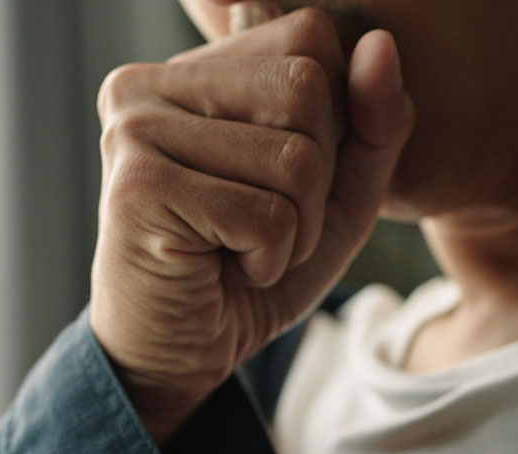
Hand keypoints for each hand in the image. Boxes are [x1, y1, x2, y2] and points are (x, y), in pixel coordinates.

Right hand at [90, 9, 414, 441]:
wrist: (179, 356)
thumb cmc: (251, 270)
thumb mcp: (339, 194)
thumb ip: (373, 122)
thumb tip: (381, 45)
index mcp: (192, 68)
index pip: (310, 34)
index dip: (333, 117)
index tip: (283, 180)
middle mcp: (149, 82)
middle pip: (307, 84)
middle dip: (317, 177)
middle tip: (264, 223)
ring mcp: (135, 130)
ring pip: (294, 155)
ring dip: (295, 228)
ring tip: (244, 249)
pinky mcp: (139, 187)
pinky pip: (266, 214)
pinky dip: (269, 259)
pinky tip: (225, 269)